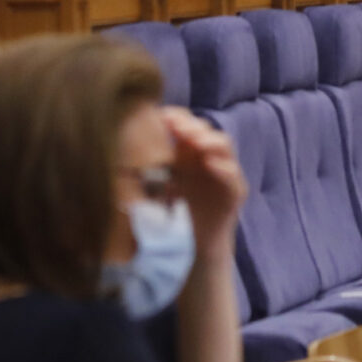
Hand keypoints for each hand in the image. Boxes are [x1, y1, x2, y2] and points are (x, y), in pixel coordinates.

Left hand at [163, 107, 245, 255]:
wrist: (197, 245)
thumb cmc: (179, 212)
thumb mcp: (162, 184)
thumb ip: (153, 167)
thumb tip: (126, 149)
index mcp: (193, 153)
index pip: (190, 125)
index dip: (179, 117)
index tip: (160, 116)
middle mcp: (211, 158)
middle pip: (207, 131)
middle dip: (193, 126)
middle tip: (177, 127)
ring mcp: (227, 174)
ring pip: (225, 147)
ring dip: (210, 141)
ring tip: (195, 141)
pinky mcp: (236, 193)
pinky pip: (234, 176)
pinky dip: (223, 168)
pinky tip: (209, 164)